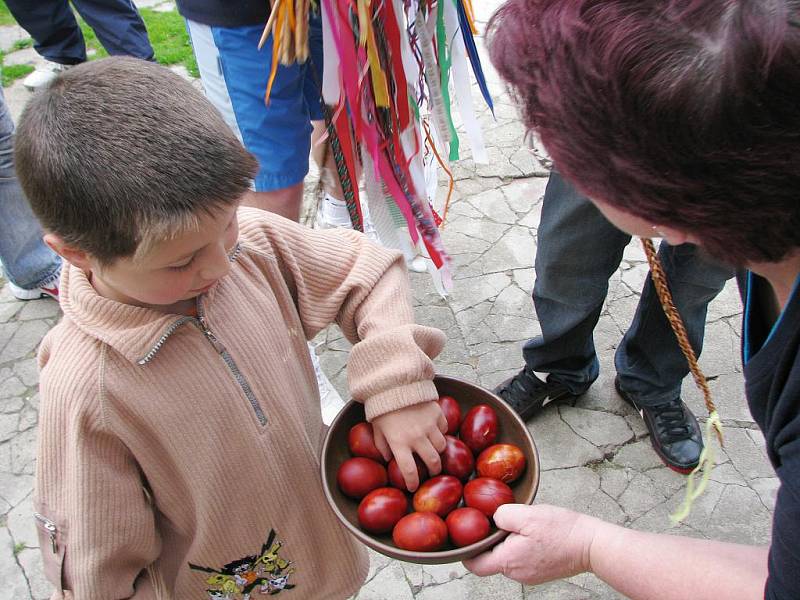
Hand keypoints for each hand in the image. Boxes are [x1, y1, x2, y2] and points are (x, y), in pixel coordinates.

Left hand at [371, 400, 446, 491]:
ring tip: (435, 450)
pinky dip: (442, 431)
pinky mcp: (436, 413)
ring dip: (439, 450)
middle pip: (433, 461)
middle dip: (434, 470)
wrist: (393, 382)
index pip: (409, 471)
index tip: (413, 487)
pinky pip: (444, 427)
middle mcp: (416, 437)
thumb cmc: (382, 406)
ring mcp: (429, 425)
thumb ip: (382, 445)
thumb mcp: (377, 428)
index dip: (412, 482)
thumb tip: (388, 458)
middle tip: (432, 471)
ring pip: (442, 445)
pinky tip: (436, 430)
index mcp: (399, 443)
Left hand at [463, 504, 597, 584]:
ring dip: (508, 542)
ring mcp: (529, 575)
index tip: (466, 536)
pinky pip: (522, 559)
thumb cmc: (562, 530)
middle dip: (491, 541)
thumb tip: (493, 519)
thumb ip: (502, 515)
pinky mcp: (540, 572)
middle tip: (500, 521)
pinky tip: (533, 533)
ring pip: (507, 558)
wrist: (591, 544)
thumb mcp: (527, 514)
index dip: (467, 551)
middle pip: (491, 559)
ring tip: (521, 525)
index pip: (475, 564)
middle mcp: (517, 573)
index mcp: (508, 561)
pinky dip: (521, 546)